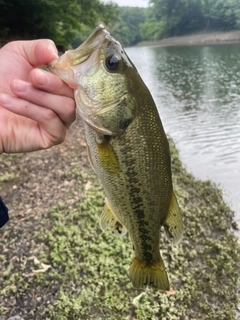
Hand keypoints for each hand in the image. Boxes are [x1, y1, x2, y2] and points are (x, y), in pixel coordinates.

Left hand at [0, 39, 75, 153]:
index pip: (76, 80)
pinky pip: (52, 121)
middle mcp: (63, 105)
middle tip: (31, 76)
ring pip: (67, 108)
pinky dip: (30, 109)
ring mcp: (60, 122)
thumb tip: (56, 53)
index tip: (49, 62)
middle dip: (51, 83)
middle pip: (73, 95)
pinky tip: (9, 102)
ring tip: (15, 87)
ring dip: (39, 96)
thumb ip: (39, 49)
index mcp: (60, 87)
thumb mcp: (18, 54)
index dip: (67, 72)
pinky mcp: (52, 137)